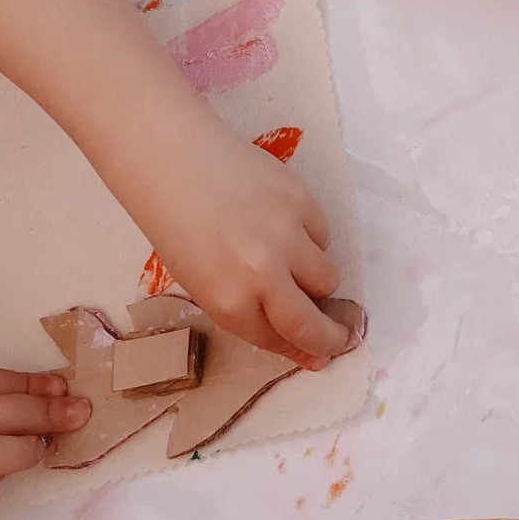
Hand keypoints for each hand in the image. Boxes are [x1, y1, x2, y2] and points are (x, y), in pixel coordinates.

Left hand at [137, 115, 351, 366]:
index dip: (301, 351)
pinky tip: (282, 224)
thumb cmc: (179, 228)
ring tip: (291, 261)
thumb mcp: (205, 284)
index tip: (319, 356)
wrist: (178, 163)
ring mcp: (288, 235)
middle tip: (341, 338)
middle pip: (312, 321)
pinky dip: (311, 239)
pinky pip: (323, 235)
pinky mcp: (304, 201)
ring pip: (327, 277)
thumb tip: (294, 337)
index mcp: (228, 302)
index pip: (278, 340)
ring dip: (316, 280)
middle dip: (330, 337)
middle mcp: (262, 274)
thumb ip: (247, 311)